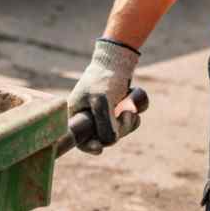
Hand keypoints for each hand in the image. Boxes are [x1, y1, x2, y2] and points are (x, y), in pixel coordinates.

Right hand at [66, 38, 139, 154]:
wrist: (118, 61)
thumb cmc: (104, 78)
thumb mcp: (101, 100)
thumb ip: (104, 123)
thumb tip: (111, 141)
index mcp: (76, 114)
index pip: (79, 139)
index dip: (88, 146)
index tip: (99, 148)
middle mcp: (88, 118)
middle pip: (104, 138)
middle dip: (117, 128)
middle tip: (124, 114)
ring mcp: (104, 117)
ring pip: (118, 133)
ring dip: (127, 123)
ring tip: (130, 108)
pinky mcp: (116, 114)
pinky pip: (127, 126)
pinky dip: (133, 118)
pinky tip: (133, 108)